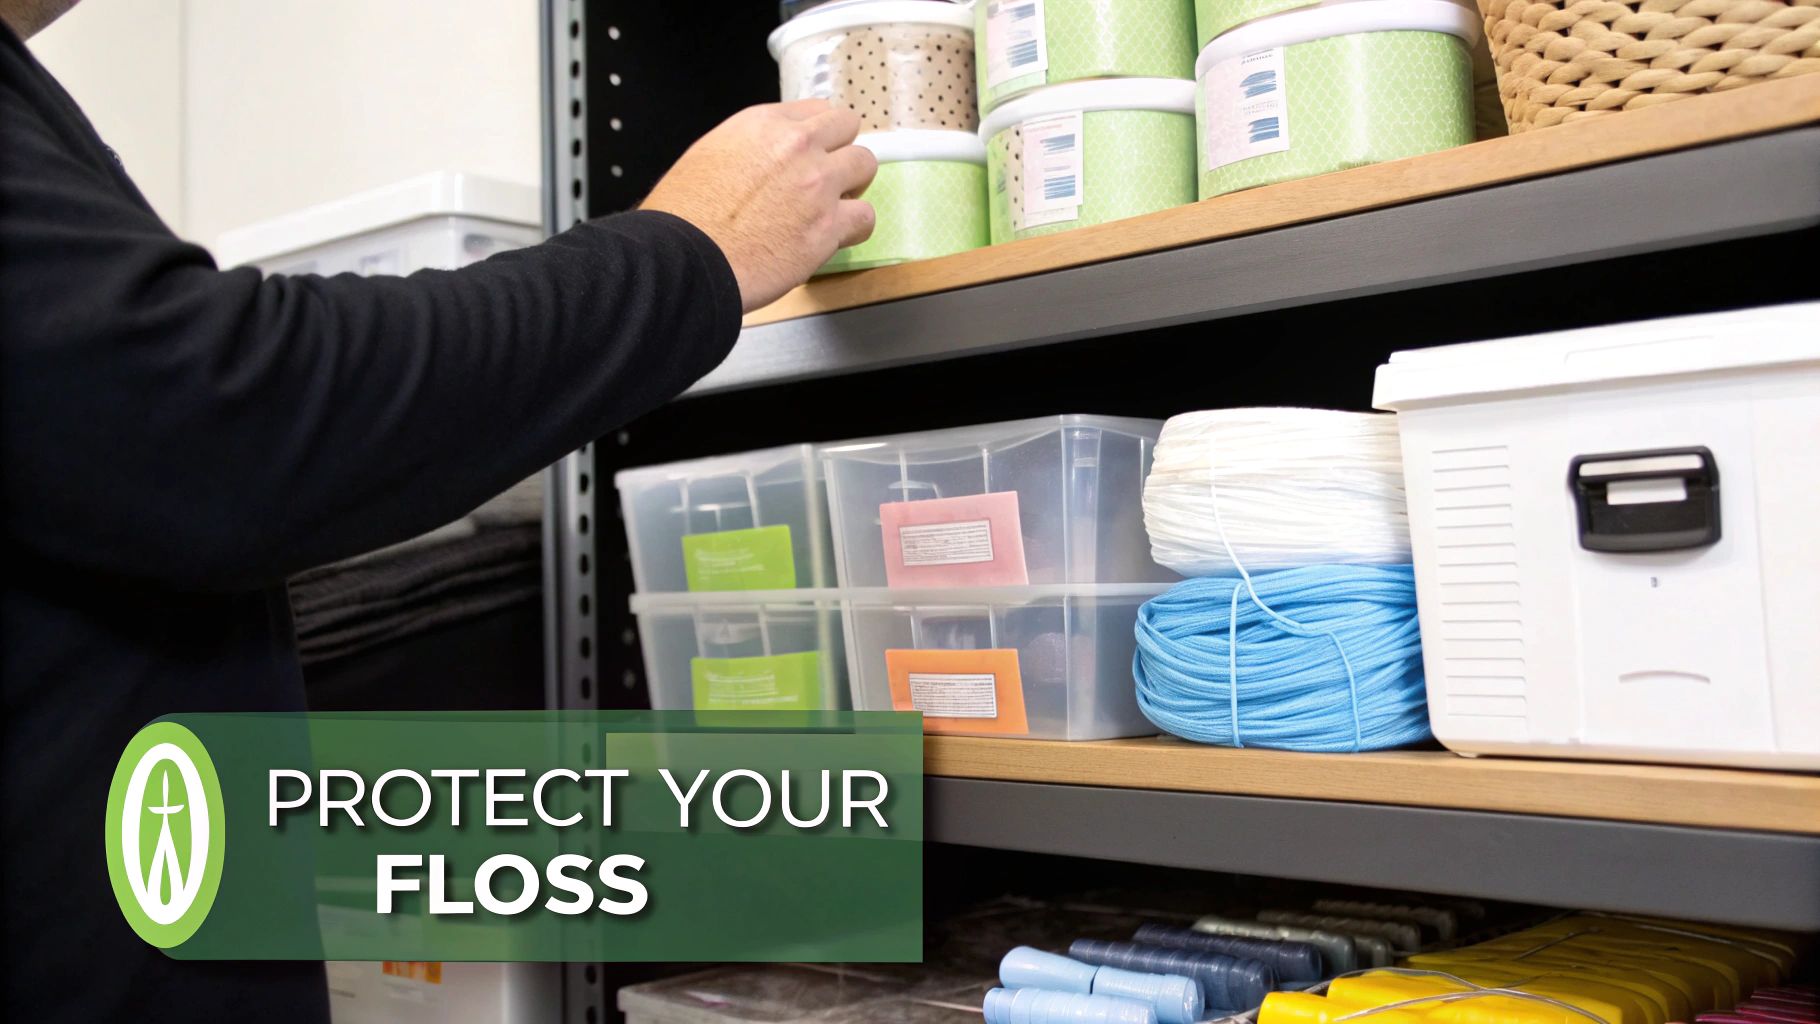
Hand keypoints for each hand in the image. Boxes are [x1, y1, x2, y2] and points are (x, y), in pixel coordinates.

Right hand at [643, 100, 877, 312]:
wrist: (686, 259)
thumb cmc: (684, 214)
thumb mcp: (709, 154)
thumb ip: (749, 148)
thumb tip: (765, 160)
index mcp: (763, 124)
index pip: (815, 110)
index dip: (816, 134)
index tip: (810, 153)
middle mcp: (797, 145)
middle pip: (848, 127)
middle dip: (839, 150)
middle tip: (825, 177)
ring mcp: (818, 184)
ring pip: (865, 165)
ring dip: (852, 185)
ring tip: (832, 207)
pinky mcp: (829, 226)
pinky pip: (865, 217)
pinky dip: (854, 227)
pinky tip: (834, 237)